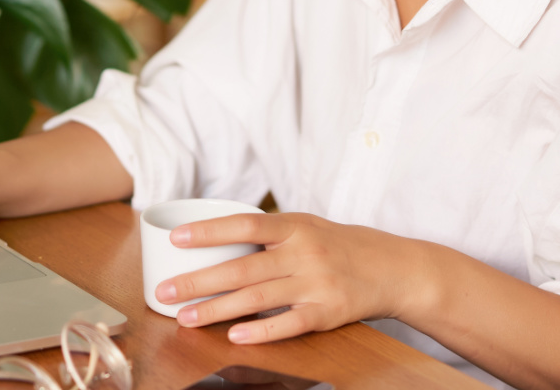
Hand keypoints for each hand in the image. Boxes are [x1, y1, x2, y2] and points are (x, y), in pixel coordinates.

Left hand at [154, 212, 434, 343]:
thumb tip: (214, 237)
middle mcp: (304, 253)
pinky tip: (236, 335)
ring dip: (218, 309)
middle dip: (199, 281)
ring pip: (258, 297)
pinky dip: (262, 330)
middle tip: (164, 291)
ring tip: (186, 318)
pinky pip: (289, 323)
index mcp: (295, 226)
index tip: (176, 238)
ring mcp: (316, 283)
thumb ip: (269, 233)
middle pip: (243, 267)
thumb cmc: (341, 245)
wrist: (394, 268)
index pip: (245, 224)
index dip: (210, 231)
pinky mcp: (328, 313)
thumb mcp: (308, 226)